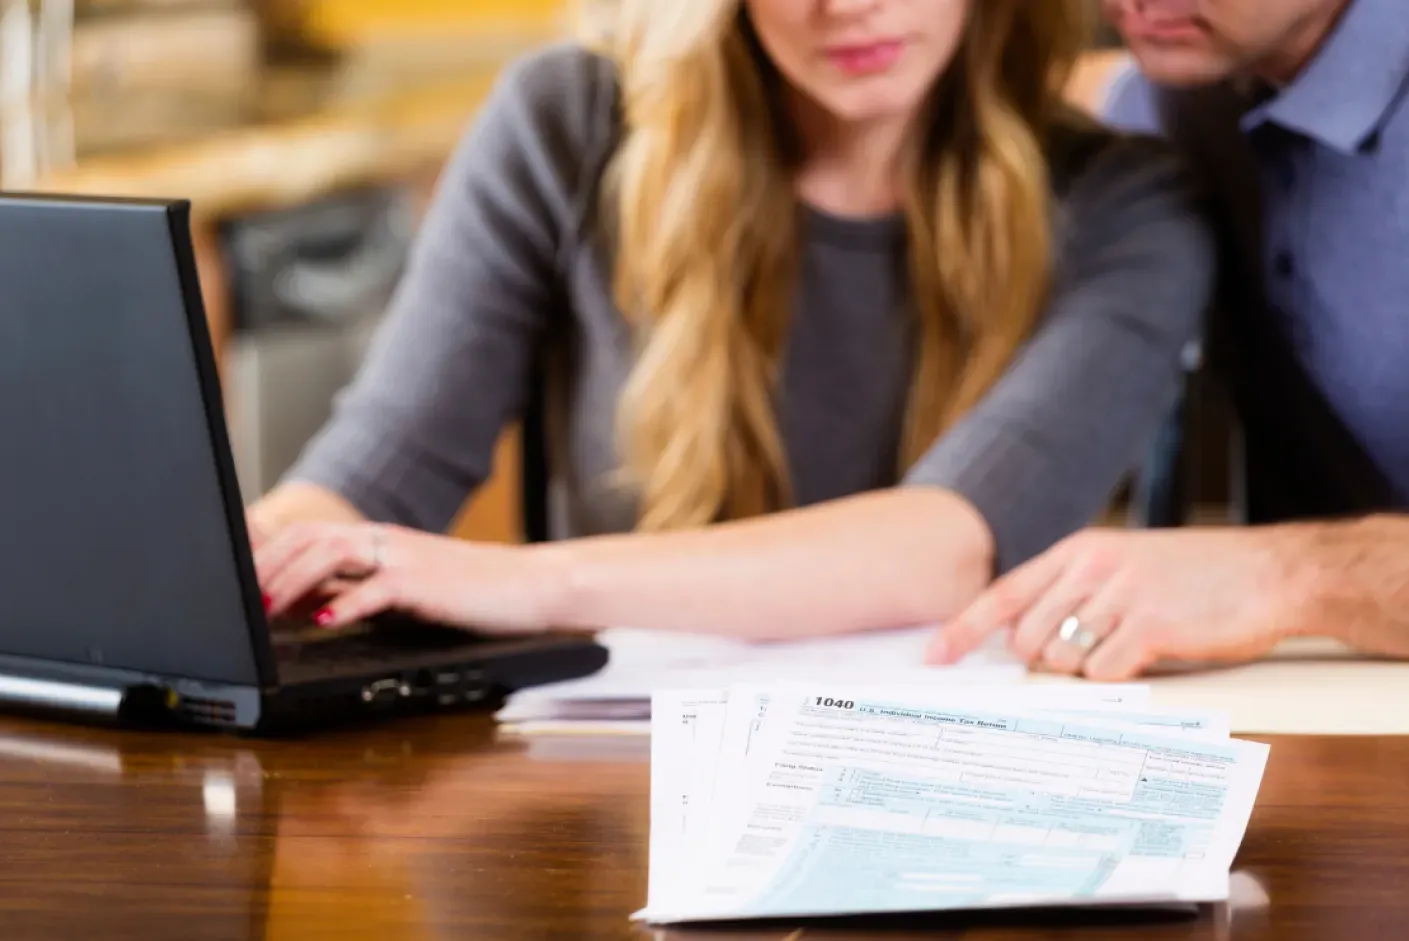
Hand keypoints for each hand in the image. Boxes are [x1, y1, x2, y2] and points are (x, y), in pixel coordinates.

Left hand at [255, 522, 562, 634]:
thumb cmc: (476, 595)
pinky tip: (321, 623)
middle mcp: (387, 542)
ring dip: (292, 580)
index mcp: (381, 542)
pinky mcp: (425, 583)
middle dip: (267, 565)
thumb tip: (310, 605)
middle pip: (310, 538)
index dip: (268, 553)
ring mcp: (405, 558)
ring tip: (266, 608)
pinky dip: (342, 605)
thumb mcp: (408, 590)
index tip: (237, 580)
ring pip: (332, 553)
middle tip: (238, 596)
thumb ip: (363, 591)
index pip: (310, 535)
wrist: (531, 588)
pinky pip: (375, 587)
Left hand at [926, 527, 1309, 679]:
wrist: (1271, 572)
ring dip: (1088, 668)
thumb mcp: (1126, 563)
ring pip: (1062, 660)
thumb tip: (1029, 638)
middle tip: (1089, 654)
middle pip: (1027, 639)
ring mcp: (1119, 595)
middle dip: (1045, 660)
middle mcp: (1091, 569)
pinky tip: (1150, 655)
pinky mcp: (1150, 626)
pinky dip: (1120, 676)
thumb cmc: (1200, 575)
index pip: (1004, 593)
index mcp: (1080, 551)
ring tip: (1130, 646)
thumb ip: (1077, 589)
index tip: (935, 656)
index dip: (964, 628)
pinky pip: (1104, 673)